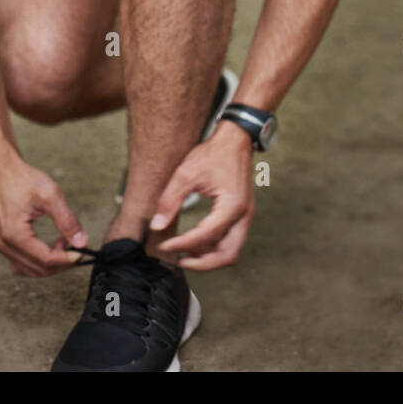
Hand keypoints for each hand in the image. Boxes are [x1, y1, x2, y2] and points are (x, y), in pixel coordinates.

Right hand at [0, 158, 87, 276]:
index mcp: (15, 235)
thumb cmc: (23, 179)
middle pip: (39, 270)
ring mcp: (2, 246)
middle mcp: (5, 245)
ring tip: (63, 241)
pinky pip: (22, 264)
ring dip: (51, 262)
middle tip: (75, 244)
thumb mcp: (50, 195)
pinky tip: (50, 245)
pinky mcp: (4, 243)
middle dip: (61, 262)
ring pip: (31, 270)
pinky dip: (39, 261)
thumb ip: (67, 220)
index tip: (82, 251)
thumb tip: (82, 243)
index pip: (46, 260)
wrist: (1, 170)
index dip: (67, 259)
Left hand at [150, 121, 254, 270]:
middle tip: (180, 261)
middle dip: (203, 264)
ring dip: (209, 257)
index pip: (206, 236)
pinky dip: (214, 247)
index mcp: (232, 206)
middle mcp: (243, 215)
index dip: (183, 245)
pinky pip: (231, 241)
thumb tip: (157, 225)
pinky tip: (196, 242)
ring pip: (231, 251)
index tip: (165, 245)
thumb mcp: (187, 173)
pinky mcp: (242, 215)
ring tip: (185, 253)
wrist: (235, 139)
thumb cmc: (214, 153)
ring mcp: (245, 216)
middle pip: (227, 255)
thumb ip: (170, 200)